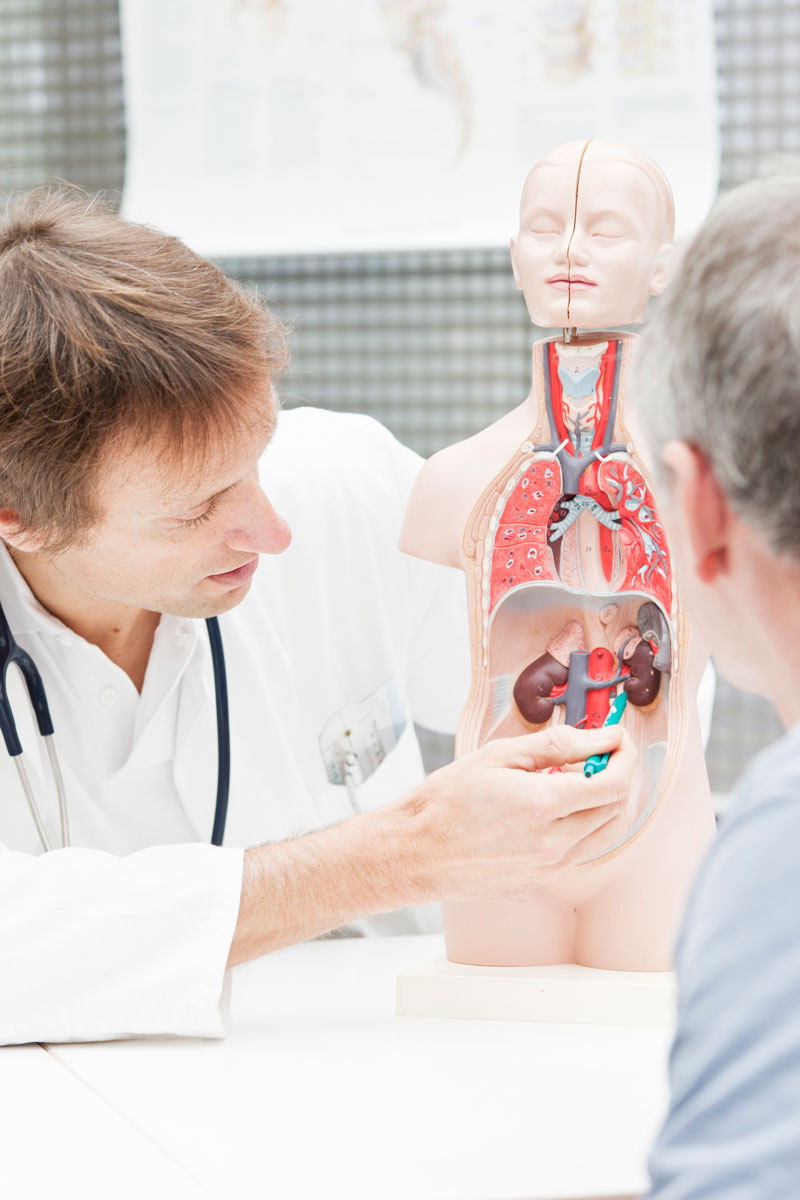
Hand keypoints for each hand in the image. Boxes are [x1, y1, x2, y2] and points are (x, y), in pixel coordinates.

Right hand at [402, 723, 636, 900]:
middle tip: (599, 754)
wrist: (416, 852)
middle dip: (619, 775)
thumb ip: (558, 745)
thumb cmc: (447, 801)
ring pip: (606, 832)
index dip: (625, 756)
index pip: (614, 782)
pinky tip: (559, 806)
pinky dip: (586, 824)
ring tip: (578, 779)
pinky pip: (584, 850)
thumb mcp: (498, 756)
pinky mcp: (542, 880)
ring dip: (606, 802)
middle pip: (617, 808)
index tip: (616, 740)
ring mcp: (550, 866)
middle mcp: (555, 842)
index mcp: (544, 805)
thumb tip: (601, 737)